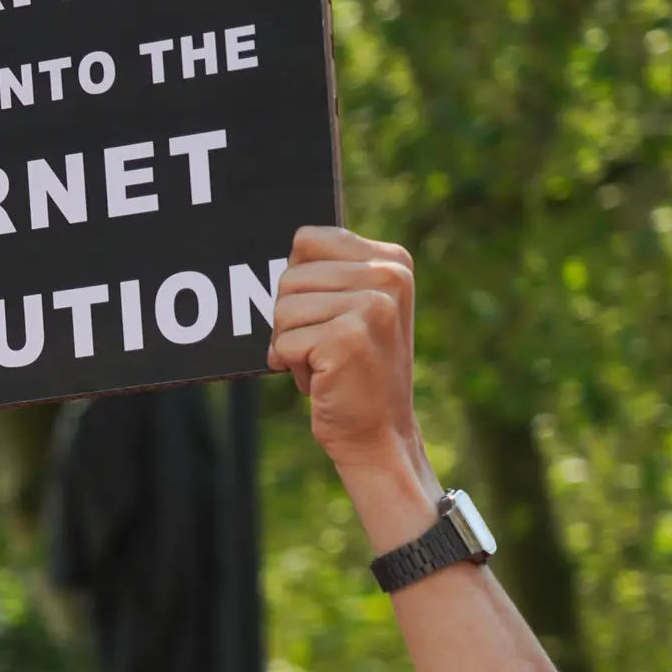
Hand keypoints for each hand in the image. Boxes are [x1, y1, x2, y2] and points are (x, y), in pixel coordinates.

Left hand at [268, 227, 435, 539]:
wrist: (379, 431)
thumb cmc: (354, 369)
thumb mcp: (353, 309)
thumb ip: (327, 274)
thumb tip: (281, 248)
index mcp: (391, 260)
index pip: (306, 239)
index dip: (297, 282)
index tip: (322, 312)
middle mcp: (387, 276)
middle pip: (288, 277)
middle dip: (291, 319)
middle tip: (325, 346)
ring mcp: (371, 305)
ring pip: (280, 310)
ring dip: (290, 343)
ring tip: (324, 361)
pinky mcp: (348, 337)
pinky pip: (282, 341)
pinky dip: (289, 364)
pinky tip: (321, 377)